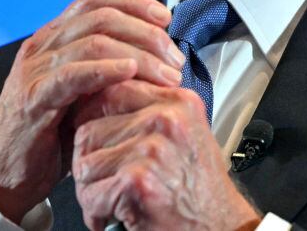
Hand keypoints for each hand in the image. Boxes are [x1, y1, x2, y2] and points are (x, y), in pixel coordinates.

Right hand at [0, 0, 185, 222]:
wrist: (7, 175)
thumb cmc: (50, 135)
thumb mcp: (84, 93)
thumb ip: (108, 70)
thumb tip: (157, 57)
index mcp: (54, 39)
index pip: (96, 1)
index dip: (134, 2)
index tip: (165, 18)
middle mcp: (43, 46)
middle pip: (101, 16)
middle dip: (146, 32)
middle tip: (174, 58)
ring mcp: (35, 70)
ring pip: (94, 41)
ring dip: (138, 54)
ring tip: (165, 74)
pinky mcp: (33, 98)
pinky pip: (73, 74)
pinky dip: (106, 69)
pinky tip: (129, 73)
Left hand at [72, 80, 261, 230]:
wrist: (222, 228)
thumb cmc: (202, 189)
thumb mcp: (186, 134)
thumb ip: (151, 111)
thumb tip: (105, 100)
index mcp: (177, 103)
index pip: (112, 90)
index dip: (91, 116)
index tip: (90, 134)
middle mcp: (165, 120)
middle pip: (90, 129)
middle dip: (88, 161)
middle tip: (104, 181)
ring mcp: (150, 150)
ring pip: (85, 164)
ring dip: (91, 189)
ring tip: (111, 200)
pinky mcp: (137, 181)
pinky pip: (90, 194)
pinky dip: (96, 212)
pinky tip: (114, 217)